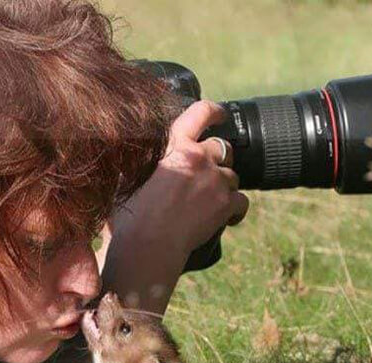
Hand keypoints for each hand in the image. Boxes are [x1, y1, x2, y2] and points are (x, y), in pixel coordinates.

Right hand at [99, 100, 249, 314]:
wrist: (148, 242)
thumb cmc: (131, 213)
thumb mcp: (130, 176)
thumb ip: (143, 161)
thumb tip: (136, 155)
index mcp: (175, 145)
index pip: (200, 113)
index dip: (214, 111)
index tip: (220, 114)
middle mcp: (199, 157)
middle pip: (222, 148)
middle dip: (218, 160)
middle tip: (205, 176)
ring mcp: (216, 180)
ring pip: (232, 176)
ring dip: (224, 186)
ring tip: (208, 202)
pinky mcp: (226, 204)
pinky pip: (242, 201)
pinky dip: (236, 210)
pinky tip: (226, 218)